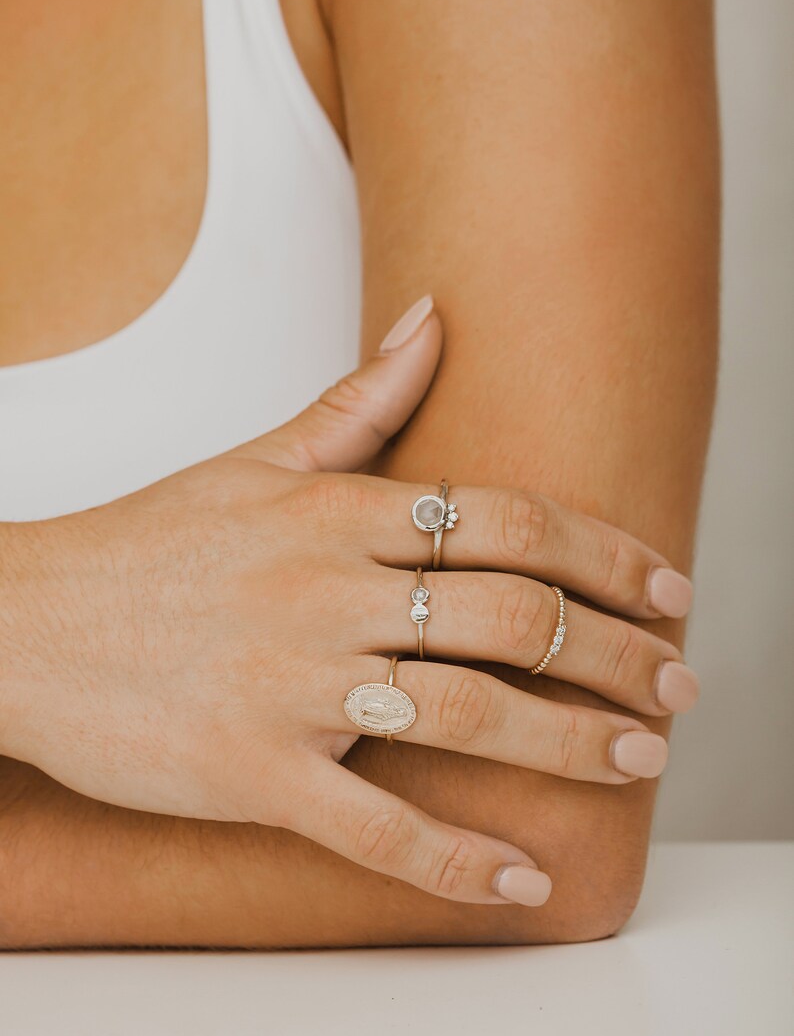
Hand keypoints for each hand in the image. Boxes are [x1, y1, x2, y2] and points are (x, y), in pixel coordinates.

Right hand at [0, 296, 696, 907]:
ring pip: (468, 713)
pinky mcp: (254, 769)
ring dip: (573, 742)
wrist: (28, 621)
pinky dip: (455, 857)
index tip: (667, 587)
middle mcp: (330, 591)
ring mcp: (293, 683)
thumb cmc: (148, 544)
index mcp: (338, 514)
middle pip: (514, 618)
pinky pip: (373, 823)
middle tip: (682, 682)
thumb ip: (361, 399)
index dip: (605, 555)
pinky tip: (521, 876)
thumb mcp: (256, 460)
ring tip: (641, 757)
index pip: (508, 522)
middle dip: (619, 652)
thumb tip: (435, 316)